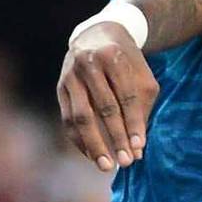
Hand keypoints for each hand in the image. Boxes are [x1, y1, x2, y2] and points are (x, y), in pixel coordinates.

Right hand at [57, 22, 155, 172]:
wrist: (98, 35)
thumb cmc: (127, 60)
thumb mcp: (141, 74)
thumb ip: (142, 105)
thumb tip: (138, 145)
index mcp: (113, 55)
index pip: (126, 95)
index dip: (134, 123)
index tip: (140, 147)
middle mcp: (88, 64)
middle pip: (104, 107)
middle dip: (116, 137)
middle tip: (127, 161)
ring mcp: (70, 76)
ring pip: (81, 117)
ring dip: (94, 145)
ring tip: (107, 166)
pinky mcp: (59, 88)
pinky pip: (68, 120)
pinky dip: (79, 140)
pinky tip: (92, 155)